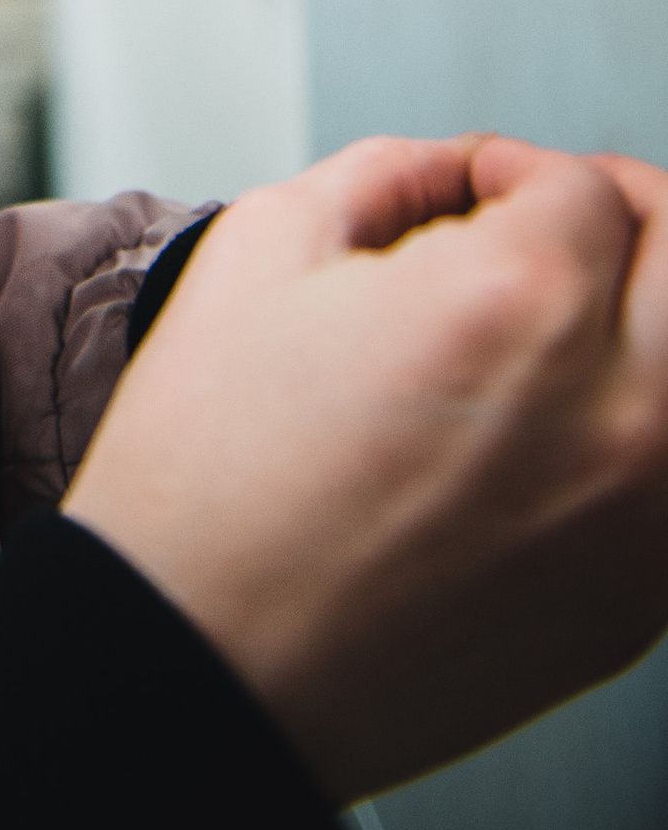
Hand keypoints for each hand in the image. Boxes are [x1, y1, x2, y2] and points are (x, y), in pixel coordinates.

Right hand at [63, 132, 667, 804]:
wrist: (205, 661)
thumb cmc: (213, 482)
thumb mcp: (262, 251)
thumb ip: (382, 173)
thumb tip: (448, 173)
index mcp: (514, 305)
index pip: (581, 186)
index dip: (508, 168)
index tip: (469, 188)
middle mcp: (609, 412)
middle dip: (620, 214)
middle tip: (556, 217)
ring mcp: (639, 520)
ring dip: (644, 320)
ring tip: (567, 318)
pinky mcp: (639, 605)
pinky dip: (640, 426)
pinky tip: (563, 422)